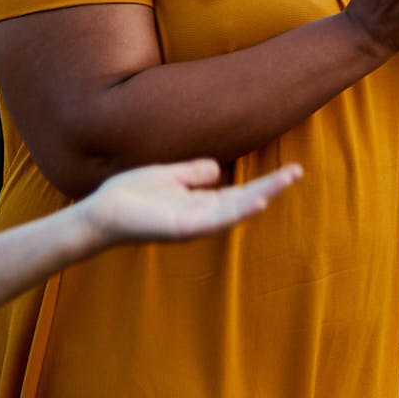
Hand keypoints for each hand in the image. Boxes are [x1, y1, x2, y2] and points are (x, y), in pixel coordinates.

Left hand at [76, 159, 304, 245]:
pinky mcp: (183, 228)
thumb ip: (192, 174)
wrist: (99, 213)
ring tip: (287, 179)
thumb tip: (217, 169)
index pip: (241, 193)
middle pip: (246, 200)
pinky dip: (239, 211)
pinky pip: (217, 220)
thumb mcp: (167, 176)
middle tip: (299, 171)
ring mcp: (195, 224)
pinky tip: (258, 201)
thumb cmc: (128, 195)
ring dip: (264, 195)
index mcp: (201, 204)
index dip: (266, 183)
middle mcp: (203, 216)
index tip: (291, 170)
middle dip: (273, 187)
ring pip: (237, 209)